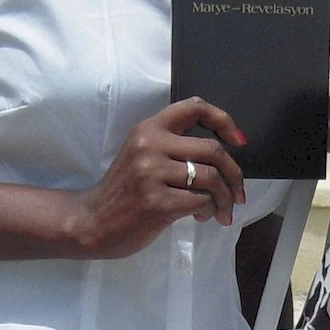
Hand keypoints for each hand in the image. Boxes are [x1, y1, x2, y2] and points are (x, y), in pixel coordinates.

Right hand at [70, 97, 249, 258]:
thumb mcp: (142, 155)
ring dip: (225, 198)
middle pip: (212, 150)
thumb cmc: (123, 190)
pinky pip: (201, 201)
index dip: (223, 120)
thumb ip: (173, 147)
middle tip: (238, 193)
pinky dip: (210, 210)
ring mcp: (152, 174)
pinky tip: (203, 216)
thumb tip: (223, 155)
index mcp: (149, 129)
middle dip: (234, 174)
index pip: (195, 107)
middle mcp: (151, 145)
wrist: (91, 222)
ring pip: (211, 178)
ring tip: (222, 210)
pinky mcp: (157, 202)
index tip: (238, 141)